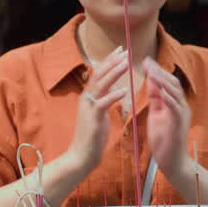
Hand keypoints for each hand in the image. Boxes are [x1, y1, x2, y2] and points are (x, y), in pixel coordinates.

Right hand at [65, 46, 128, 174]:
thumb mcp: (99, 115)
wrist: (81, 156)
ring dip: (114, 72)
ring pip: (101, 85)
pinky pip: (103, 103)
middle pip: (99, 74)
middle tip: (125, 51)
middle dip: (112, 61)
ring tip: (126, 63)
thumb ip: (104, 102)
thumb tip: (113, 92)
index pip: (99, 73)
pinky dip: (114, 96)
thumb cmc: (92, 137)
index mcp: (89, 97)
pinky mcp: (93, 118)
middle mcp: (87, 98)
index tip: (120, 50)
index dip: (109, 61)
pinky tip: (125, 91)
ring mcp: (88, 107)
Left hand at [145, 59, 190, 179]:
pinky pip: (176, 108)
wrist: (171, 162)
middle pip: (173, 83)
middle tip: (147, 62)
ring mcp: (182, 115)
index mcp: (175, 104)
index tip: (145, 61)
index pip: (167, 83)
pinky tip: (161, 92)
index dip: (157, 71)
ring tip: (152, 72)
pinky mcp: (180, 125)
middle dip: (159, 72)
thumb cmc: (164, 141)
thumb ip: (156, 100)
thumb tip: (151, 83)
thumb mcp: (156, 116)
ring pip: (175, 93)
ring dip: (163, 82)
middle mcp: (181, 106)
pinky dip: (169, 99)